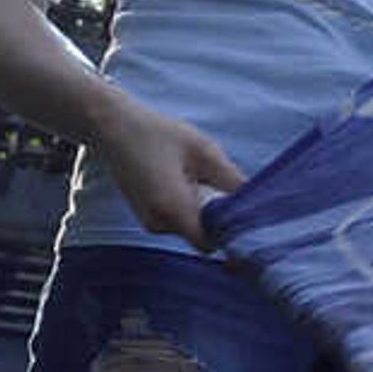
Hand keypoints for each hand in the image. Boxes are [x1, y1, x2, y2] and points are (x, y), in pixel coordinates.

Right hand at [91, 97, 247, 246]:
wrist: (113, 127)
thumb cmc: (158, 133)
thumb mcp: (204, 150)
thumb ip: (232, 181)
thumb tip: (259, 203)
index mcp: (172, 208)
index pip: (211, 244)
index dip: (231, 238)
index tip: (247, 222)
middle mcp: (158, 223)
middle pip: (204, 237)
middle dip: (220, 218)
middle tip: (222, 187)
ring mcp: (150, 223)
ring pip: (192, 229)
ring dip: (204, 210)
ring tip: (197, 177)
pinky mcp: (148, 218)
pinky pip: (180, 222)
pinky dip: (190, 208)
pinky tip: (185, 181)